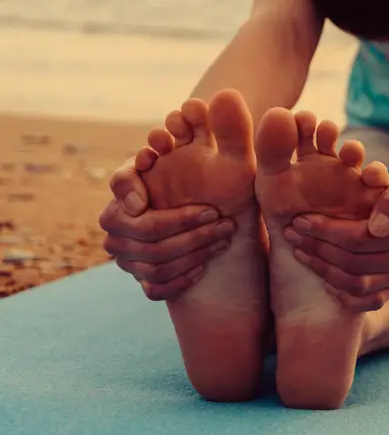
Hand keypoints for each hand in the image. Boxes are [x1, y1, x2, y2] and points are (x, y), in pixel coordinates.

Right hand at [98, 156, 232, 300]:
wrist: (203, 209)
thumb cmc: (192, 176)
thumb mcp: (187, 155)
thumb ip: (170, 145)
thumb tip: (148, 156)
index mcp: (119, 204)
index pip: (145, 219)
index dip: (180, 217)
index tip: (212, 212)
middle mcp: (115, 234)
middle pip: (153, 241)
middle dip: (196, 233)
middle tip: (227, 223)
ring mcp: (127, 260)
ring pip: (157, 266)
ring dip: (197, 254)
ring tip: (226, 239)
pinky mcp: (142, 282)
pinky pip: (156, 289)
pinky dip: (181, 280)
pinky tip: (204, 267)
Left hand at [285, 168, 388, 311]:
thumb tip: (377, 228)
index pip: (361, 238)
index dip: (327, 231)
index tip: (300, 220)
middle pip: (354, 262)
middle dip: (318, 248)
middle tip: (291, 233)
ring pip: (357, 284)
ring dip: (323, 270)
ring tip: (299, 251)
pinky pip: (367, 302)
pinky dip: (342, 295)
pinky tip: (322, 279)